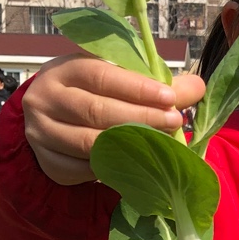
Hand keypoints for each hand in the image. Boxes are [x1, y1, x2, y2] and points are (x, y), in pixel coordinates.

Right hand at [23, 54, 206, 185]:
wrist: (49, 118)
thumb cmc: (92, 93)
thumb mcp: (115, 80)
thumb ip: (152, 84)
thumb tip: (196, 87)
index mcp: (65, 70)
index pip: (102, 76)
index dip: (138, 88)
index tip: (170, 97)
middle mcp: (45, 98)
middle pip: (97, 110)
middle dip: (141, 117)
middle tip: (175, 121)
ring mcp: (41, 132)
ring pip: (89, 143)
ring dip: (130, 145)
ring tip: (162, 144)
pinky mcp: (47, 162)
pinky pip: (82, 169)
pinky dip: (111, 167)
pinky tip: (136, 165)